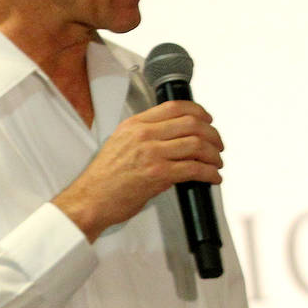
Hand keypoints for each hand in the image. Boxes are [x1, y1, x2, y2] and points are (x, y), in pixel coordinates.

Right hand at [53, 100, 222, 241]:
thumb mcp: (120, 143)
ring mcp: (152, 154)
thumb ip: (146, 135)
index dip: (198, 111)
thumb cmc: (104, 177)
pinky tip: (213, 178)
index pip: (174, 107)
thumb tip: (174, 136)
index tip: (208, 119)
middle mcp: (144, 135)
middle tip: (218, 145)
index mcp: (135, 125)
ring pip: (197, 145)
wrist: (90, 200)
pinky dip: (210, 173)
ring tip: (217, 163)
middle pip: (191, 124)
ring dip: (214, 155)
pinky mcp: (158, 175)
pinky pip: (194, 169)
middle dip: (212, 134)